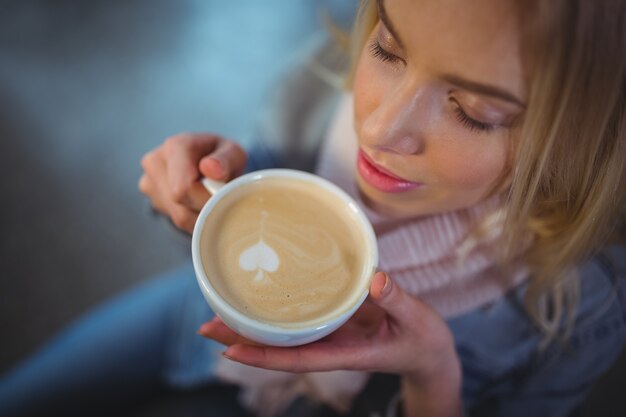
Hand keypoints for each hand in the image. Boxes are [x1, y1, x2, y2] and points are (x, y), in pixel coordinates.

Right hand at [138, 132, 246, 233]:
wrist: (209, 160)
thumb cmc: (223, 158)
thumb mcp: (234, 153)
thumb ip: (227, 159)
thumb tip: (210, 168)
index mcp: (176, 146)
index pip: (184, 189)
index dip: (206, 200)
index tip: (223, 197)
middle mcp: (155, 161)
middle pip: (181, 207)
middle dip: (205, 210)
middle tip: (220, 199)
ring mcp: (149, 180)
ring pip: (178, 218)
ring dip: (200, 217)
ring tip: (210, 200)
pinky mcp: (150, 197)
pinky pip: (174, 220)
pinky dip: (192, 218)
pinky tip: (198, 203)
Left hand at [198, 272, 459, 382]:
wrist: (429, 351)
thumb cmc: (424, 341)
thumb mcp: (417, 321)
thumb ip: (398, 301)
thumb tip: (376, 279)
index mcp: (347, 353)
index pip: (298, 358)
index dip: (263, 356)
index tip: (231, 350)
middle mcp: (332, 345)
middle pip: (280, 346)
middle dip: (243, 338)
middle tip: (206, 324)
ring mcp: (332, 332)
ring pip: (285, 332)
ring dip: (253, 323)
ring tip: (219, 310)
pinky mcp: (338, 318)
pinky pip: (302, 315)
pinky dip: (279, 308)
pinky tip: (262, 296)